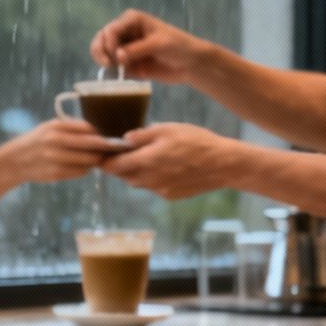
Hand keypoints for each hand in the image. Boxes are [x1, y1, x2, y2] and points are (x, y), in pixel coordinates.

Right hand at [0, 119, 119, 184]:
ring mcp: (55, 158)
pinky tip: (83, 166)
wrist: (14, 161)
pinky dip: (86, 169)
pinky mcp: (55, 173)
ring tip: (96, 158)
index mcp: (55, 126)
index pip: (88, 128)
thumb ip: (71, 128)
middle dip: (104, 147)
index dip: (102, 133)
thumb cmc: (38, 142)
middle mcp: (55, 140)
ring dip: (96, 160)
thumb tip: (99, 132)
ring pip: (89, 160)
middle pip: (92, 144)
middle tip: (112, 148)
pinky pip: (81, 172)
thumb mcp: (49, 127)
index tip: (110, 136)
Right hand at [89, 10, 211, 83]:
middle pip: (102, 39)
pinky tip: (117, 76)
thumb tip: (117, 57)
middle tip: (108, 64)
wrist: (191, 64)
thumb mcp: (159, 44)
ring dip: (103, 60)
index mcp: (131, 20)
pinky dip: (111, 72)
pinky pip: (113, 68)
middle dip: (101, 50)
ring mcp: (125, 49)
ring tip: (112, 70)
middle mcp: (125, 32)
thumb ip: (137, 49)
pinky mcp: (127, 64)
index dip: (109, 42)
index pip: (111, 29)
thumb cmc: (178, 46)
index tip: (116, 56)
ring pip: (103, 52)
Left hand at [101, 123, 243, 199]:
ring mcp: (160, 190)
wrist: (223, 164)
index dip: (105, 160)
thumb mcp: (168, 129)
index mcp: (146, 161)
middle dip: (119, 166)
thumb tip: (124, 139)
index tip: (103, 152)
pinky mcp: (170, 196)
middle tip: (122, 152)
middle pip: (123, 176)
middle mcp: (149, 180)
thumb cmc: (196, 141)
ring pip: (137, 183)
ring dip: (135, 172)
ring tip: (144, 157)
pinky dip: (151, 178)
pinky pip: (153, 187)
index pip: (113, 166)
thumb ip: (142, 135)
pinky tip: (164, 166)